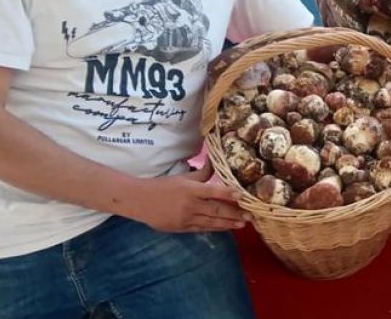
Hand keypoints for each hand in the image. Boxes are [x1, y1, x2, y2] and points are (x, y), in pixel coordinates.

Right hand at [125, 159, 250, 232]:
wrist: (140, 201)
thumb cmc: (163, 186)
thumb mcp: (183, 177)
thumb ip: (202, 172)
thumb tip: (216, 160)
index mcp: (190, 189)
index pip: (213, 191)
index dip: (228, 193)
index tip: (241, 196)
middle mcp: (189, 205)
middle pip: (216, 210)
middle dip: (234, 214)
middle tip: (250, 217)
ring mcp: (185, 218)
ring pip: (211, 222)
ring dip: (228, 224)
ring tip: (242, 224)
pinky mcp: (182, 228)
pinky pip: (202, 229)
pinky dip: (215, 228)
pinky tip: (225, 228)